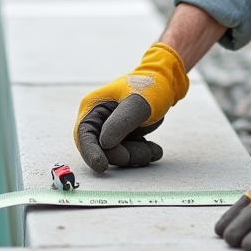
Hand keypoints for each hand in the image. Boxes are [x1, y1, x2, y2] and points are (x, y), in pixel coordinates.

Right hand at [73, 43, 188, 172]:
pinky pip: (129, 153)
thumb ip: (121, 123)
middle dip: (123, 155)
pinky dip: (142, 154)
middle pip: (102, 149)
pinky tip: (154, 150)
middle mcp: (99, 120)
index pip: (84, 135)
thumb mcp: (137, 104)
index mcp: (93, 108)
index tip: (101, 166)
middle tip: (144, 153)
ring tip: (153, 151)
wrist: (166, 84)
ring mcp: (111, 130)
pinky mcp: (124, 137)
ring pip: (117, 154)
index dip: (90, 153)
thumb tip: (104, 144)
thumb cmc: (150, 87)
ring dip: (136, 156)